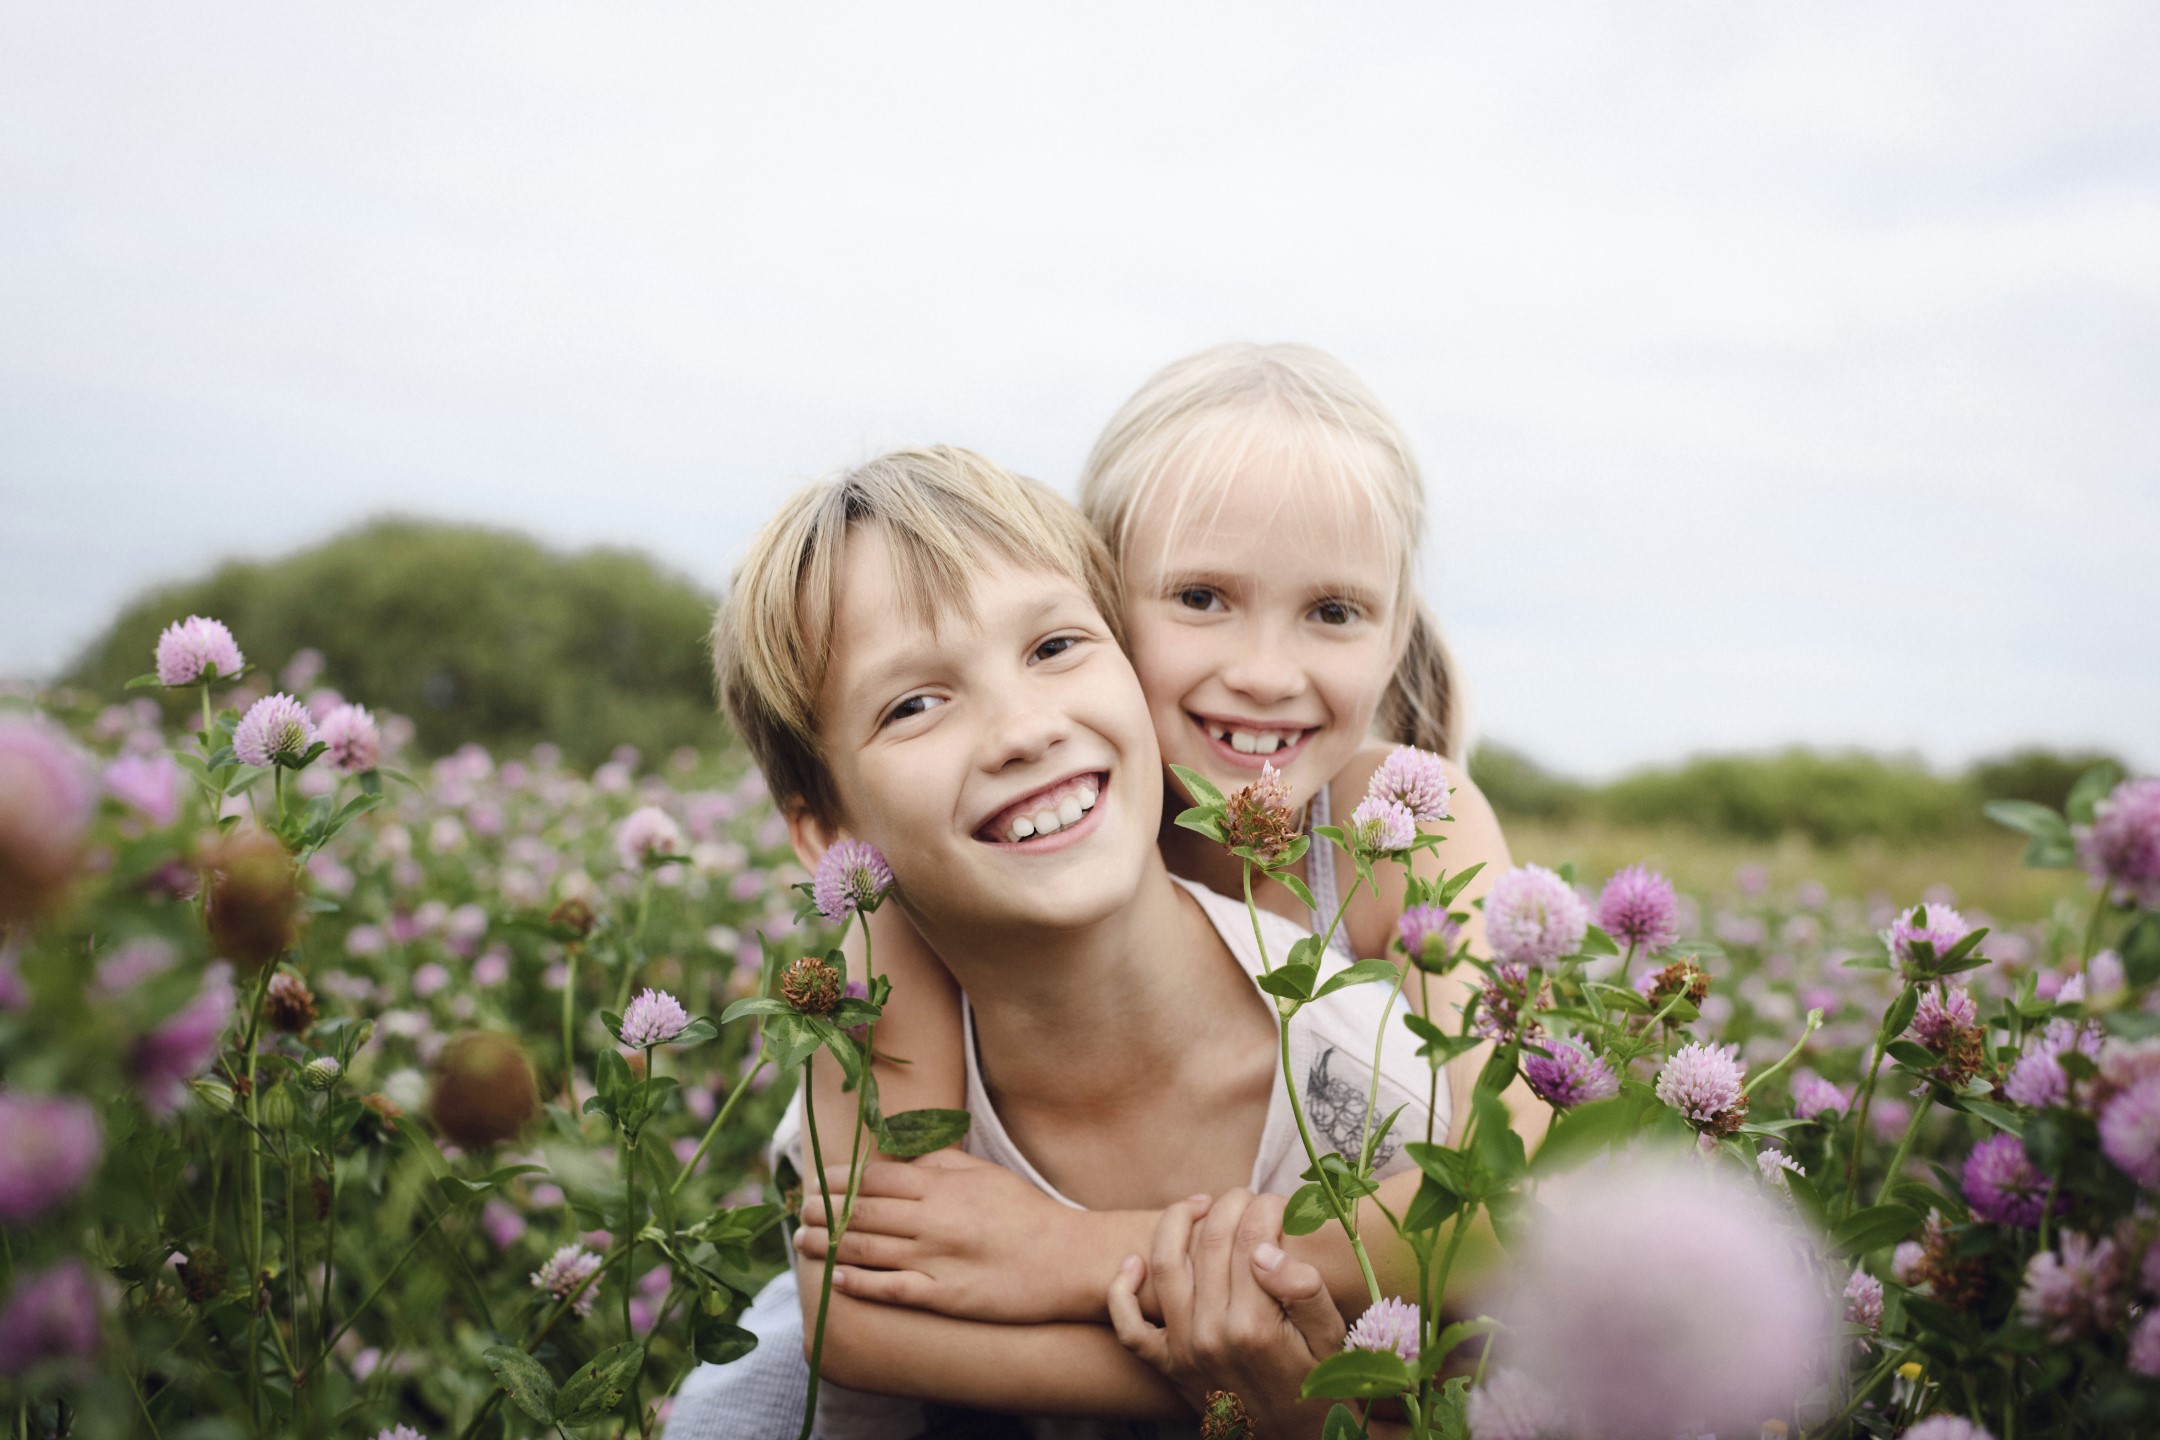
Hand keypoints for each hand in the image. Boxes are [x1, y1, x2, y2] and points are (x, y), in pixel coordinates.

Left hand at [794, 1148, 1091, 1322]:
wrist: (1066, 1259)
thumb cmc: (1026, 1213)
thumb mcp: (984, 1174)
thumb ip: (939, 1162)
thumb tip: (897, 1154)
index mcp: (943, 1185)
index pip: (875, 1178)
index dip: (838, 1180)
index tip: (815, 1182)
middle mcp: (934, 1219)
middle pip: (862, 1212)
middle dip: (823, 1211)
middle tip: (798, 1211)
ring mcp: (937, 1259)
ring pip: (868, 1249)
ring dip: (828, 1244)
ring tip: (803, 1241)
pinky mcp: (945, 1296)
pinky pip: (891, 1288)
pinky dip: (859, 1282)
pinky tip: (837, 1277)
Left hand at [1106, 1189, 1347, 1438]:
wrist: (1294, 1439)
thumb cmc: (1320, 1383)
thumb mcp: (1330, 1339)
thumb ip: (1303, 1291)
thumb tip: (1264, 1249)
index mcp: (1255, 1326)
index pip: (1251, 1239)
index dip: (1266, 1207)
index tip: (1281, 1202)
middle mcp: (1211, 1334)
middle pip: (1209, 1242)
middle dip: (1230, 1205)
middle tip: (1248, 1197)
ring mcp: (1183, 1349)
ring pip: (1164, 1264)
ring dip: (1177, 1221)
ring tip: (1202, 1205)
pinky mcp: (1165, 1364)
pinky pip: (1127, 1326)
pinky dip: (1121, 1289)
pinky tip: (1134, 1262)